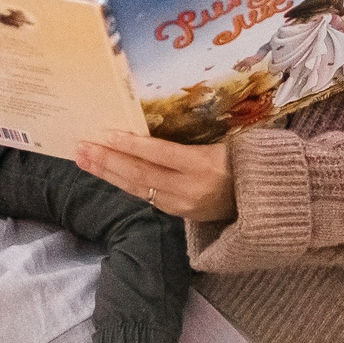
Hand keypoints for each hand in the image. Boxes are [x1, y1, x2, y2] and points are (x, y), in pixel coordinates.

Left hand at [74, 131, 235, 223]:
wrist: (262, 201)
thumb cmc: (241, 163)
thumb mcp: (220, 146)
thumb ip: (186, 143)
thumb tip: (146, 128)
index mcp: (203, 165)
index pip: (158, 154)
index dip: (130, 145)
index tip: (104, 134)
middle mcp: (189, 188)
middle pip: (140, 173)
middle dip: (107, 160)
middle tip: (81, 147)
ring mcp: (182, 204)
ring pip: (137, 188)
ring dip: (108, 173)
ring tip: (84, 160)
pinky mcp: (178, 214)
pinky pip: (145, 196)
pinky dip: (123, 183)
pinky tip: (106, 173)